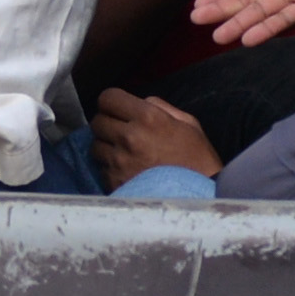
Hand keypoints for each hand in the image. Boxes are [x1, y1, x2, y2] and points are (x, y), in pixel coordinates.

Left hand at [90, 91, 219, 186]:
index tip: (117, 109)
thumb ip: (160, 107)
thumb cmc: (197, 159)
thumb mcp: (188, 124)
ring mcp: (120, 161)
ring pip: (95, 145)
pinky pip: (101, 168)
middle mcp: (129, 137)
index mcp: (148, 117)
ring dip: (106, 147)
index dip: (111, 102)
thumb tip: (140, 102)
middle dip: (107, 123)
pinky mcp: (115, 182)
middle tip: (120, 131)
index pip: (108, 98)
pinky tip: (127, 170)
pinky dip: (110, 168)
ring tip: (123, 153)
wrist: (198, 197)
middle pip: (97, 121)